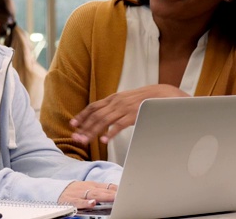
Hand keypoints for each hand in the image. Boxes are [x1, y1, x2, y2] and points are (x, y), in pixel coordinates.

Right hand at [58, 181, 117, 208]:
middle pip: (102, 191)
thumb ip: (102, 189)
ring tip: (113, 198)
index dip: (116, 189)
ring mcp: (79, 194)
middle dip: (112, 193)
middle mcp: (87, 188)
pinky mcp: (71, 200)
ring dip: (103, 197)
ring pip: (93, 195)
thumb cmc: (77, 190)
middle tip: (123, 195)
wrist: (58, 189)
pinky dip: (85, 203)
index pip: (107, 186)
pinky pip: (79, 202)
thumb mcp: (89, 187)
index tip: (127, 191)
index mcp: (92, 185)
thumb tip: (117, 190)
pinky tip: (92, 204)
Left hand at [70, 84, 188, 143]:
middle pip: (95, 115)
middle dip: (84, 127)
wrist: (163, 94)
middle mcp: (116, 102)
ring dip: (93, 131)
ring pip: (104, 120)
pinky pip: (119, 125)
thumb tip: (103, 115)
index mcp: (114, 98)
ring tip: (85, 141)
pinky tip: (104, 140)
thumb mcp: (126, 99)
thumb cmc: (144, 99)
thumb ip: (115, 106)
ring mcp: (124, 108)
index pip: (93, 106)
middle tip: (76, 137)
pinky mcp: (134, 115)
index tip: (72, 124)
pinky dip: (111, 132)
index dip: (82, 115)